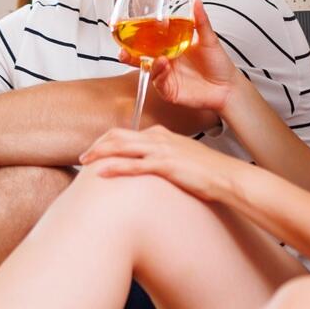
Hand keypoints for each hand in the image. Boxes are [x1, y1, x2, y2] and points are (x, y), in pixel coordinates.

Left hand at [79, 124, 245, 205]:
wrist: (226, 176)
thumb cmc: (206, 171)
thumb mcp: (181, 158)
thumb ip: (163, 158)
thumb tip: (149, 167)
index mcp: (161, 135)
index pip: (125, 132)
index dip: (106, 141)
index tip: (95, 151)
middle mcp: (158, 138)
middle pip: (118, 135)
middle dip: (97, 145)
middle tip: (83, 158)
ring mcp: (162, 151)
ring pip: (122, 146)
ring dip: (100, 153)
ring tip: (85, 163)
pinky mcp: (166, 165)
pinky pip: (134, 165)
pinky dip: (116, 167)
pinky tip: (102, 174)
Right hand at [116, 0, 242, 118]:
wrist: (229, 87)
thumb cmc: (218, 63)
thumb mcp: (209, 39)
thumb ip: (200, 21)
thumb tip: (196, 0)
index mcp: (171, 47)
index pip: (150, 41)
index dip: (138, 36)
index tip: (128, 28)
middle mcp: (166, 62)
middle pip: (141, 58)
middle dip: (129, 55)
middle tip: (122, 50)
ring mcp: (167, 77)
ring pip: (149, 71)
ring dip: (148, 65)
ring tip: (158, 58)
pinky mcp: (170, 91)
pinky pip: (159, 84)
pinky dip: (159, 76)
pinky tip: (164, 67)